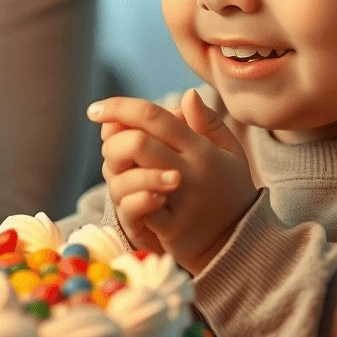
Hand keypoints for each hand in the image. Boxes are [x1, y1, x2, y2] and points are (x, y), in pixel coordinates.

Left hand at [88, 90, 257, 273]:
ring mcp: (179, 202)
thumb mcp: (230, 152)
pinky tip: (125, 194)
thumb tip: (188, 94)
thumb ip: (208, 123)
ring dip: (114, 170)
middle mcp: (189, 172)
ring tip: (113, 169)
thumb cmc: (230, 191)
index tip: (97, 109)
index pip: (155, 117)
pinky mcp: (171, 229)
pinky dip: (125, 198)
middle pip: (138, 143)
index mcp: (201, 149)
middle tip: (106, 145)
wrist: (240, 243)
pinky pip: (137, 209)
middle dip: (112, 140)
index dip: (121, 107)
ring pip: (132, 176)